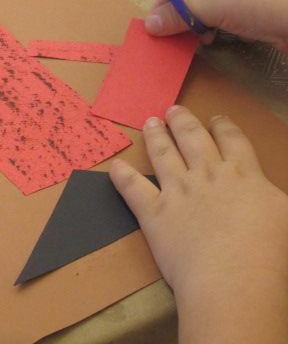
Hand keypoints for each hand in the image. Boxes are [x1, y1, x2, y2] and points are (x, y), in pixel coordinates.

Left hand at [110, 106, 287, 342]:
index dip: (223, 126)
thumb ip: (275, 196)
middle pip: (193, 139)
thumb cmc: (271, 251)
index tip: (215, 118)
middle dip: (183, 121)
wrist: (233, 277)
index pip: (232, 140)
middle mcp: (207, 175)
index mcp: (243, 174)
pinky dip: (121, 176)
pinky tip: (115, 166)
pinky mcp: (153, 212)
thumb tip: (271, 193)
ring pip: (162, 154)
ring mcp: (177, 191)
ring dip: (155, 136)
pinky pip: (132, 188)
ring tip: (150, 122)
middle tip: (173, 109)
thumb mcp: (287, 214)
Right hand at [145, 0, 287, 52]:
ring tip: (199, 38)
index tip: (155, 24)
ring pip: (207, 6)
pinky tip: (215, 39)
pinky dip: (215, 27)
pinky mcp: (254, 6)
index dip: (164, 0)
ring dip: (198, 24)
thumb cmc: (255, 0)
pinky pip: (224, 15)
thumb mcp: (209, 6)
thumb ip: (177, 15)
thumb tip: (149, 25)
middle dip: (181, 14)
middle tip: (173, 35)